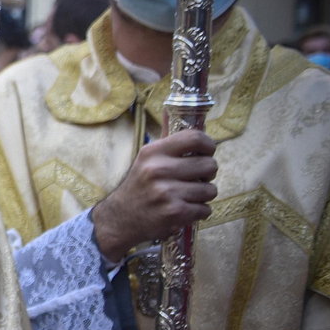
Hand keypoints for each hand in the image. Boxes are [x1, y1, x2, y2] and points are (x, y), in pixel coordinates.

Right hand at [92, 129, 217, 260]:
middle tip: (195, 179)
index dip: (209, 145)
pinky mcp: (175, 213)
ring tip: (187, 196)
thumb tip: (170, 110)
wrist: (119, 219)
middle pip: (210, 165)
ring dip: (203, 195)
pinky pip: (206, 209)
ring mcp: (167, 192)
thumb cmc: (138, 187)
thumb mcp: (146, 159)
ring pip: (211, 190)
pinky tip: (184, 210)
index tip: (206, 153)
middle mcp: (159, 170)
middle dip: (207, 174)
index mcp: (154, 152)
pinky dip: (199, 212)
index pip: (196, 138)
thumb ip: (165, 138)